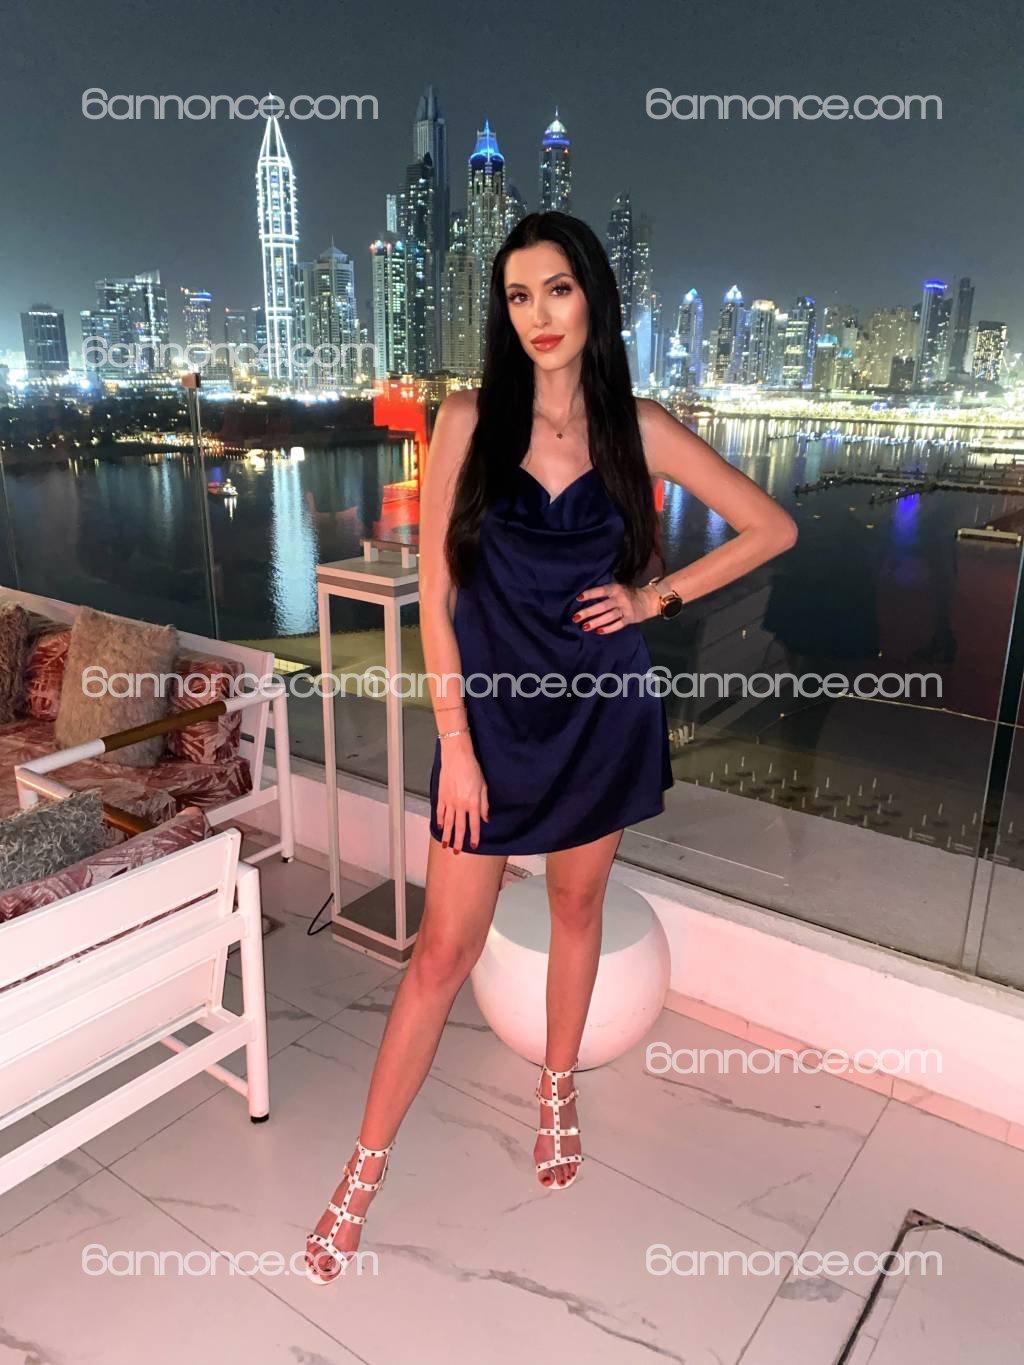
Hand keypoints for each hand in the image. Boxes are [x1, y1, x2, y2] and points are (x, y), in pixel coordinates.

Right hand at [436, 732, 488, 852]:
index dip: (474, 837)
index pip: (474, 825)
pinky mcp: (441, 796)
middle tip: (456, 852)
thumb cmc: (472, 769)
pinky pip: (440, 812)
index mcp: (473, 803)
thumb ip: (484, 805)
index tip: (474, 846)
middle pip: (459, 827)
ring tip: (446, 845)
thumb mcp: (484, 786)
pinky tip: (440, 827)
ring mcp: (449, 801)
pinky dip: (440, 820)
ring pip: (448, 822)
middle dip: (458, 841)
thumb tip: (485, 819)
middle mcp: (460, 805)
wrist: (457, 757)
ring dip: (447, 835)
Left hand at [572, 580, 658, 633]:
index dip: (590, 594)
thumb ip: (606, 592)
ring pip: (609, 617)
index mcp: (616, 589)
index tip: (578, 598)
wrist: (648, 600)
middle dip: (588, 612)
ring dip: (596, 622)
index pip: (601, 591)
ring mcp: (626, 609)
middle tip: (576, 618)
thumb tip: (585, 598)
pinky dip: (608, 629)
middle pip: (603, 606)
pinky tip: (598, 631)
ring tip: (585, 627)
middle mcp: (620, 599)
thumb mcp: (618, 588)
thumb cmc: (628, 593)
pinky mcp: (630, 619)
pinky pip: (618, 625)